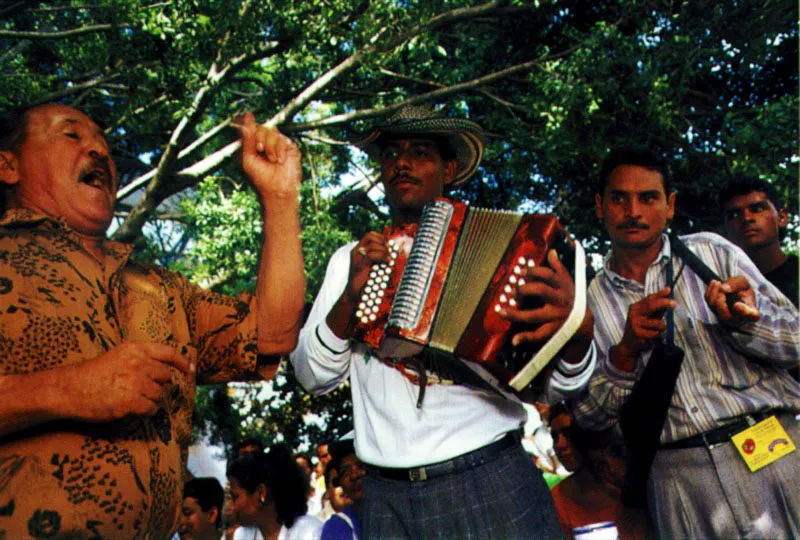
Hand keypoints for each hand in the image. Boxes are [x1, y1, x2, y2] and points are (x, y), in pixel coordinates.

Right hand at [65, 342, 192, 421]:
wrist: (70, 389)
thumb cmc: (93, 374)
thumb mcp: (119, 356)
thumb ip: (141, 359)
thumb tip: (166, 372)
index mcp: (136, 349)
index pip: (168, 353)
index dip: (182, 362)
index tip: (189, 370)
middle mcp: (139, 363)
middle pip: (166, 377)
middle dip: (159, 385)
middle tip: (144, 390)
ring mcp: (136, 383)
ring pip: (160, 395)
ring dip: (151, 400)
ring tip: (132, 399)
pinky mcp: (131, 402)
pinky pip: (151, 409)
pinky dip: (145, 411)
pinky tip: (131, 408)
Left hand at [236, 112, 300, 199]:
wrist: (276, 190)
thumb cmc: (260, 178)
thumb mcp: (248, 158)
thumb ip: (247, 139)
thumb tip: (246, 121)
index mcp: (255, 146)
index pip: (252, 129)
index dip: (249, 123)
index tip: (247, 115)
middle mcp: (267, 144)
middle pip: (262, 128)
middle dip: (260, 138)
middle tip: (260, 150)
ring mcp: (279, 145)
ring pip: (273, 132)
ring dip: (270, 147)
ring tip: (272, 160)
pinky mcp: (290, 148)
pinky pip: (283, 140)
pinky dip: (279, 150)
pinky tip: (280, 161)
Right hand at [344, 231, 389, 302]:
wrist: (354, 293)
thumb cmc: (365, 280)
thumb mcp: (372, 265)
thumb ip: (378, 256)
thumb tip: (392, 249)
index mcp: (358, 249)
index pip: (369, 235)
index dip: (381, 237)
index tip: (388, 245)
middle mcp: (355, 251)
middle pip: (369, 236)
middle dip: (382, 242)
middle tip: (389, 252)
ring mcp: (356, 257)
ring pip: (372, 245)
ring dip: (384, 250)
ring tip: (389, 258)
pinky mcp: (359, 265)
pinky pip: (372, 255)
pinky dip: (383, 256)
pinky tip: (388, 262)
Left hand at [501, 249, 590, 346]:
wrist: (583, 323)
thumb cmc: (571, 299)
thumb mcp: (568, 282)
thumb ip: (558, 267)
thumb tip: (551, 252)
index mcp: (562, 287)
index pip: (548, 275)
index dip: (533, 271)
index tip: (519, 271)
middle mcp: (559, 301)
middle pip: (541, 291)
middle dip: (524, 289)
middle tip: (510, 289)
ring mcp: (556, 316)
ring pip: (535, 315)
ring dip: (516, 314)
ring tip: (501, 311)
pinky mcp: (553, 331)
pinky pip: (539, 334)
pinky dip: (526, 338)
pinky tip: (514, 340)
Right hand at [610, 287, 675, 370]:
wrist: (628, 344)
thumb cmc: (641, 327)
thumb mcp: (647, 316)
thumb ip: (656, 308)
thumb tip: (667, 296)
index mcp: (635, 307)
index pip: (649, 299)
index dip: (659, 294)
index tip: (669, 290)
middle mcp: (633, 314)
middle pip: (651, 305)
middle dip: (664, 303)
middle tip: (674, 304)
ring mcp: (635, 324)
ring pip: (657, 323)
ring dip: (662, 327)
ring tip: (657, 330)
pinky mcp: (638, 334)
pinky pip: (655, 333)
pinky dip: (657, 335)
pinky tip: (651, 336)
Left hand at [705, 276, 759, 322]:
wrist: (735, 291)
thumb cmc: (743, 289)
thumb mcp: (744, 283)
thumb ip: (737, 284)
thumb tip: (723, 289)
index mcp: (751, 312)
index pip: (751, 316)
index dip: (744, 312)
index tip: (737, 305)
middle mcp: (738, 318)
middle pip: (726, 317)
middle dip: (721, 302)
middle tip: (721, 289)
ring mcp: (724, 316)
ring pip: (715, 309)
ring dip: (714, 293)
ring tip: (718, 283)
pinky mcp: (714, 310)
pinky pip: (708, 302)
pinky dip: (710, 291)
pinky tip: (714, 283)